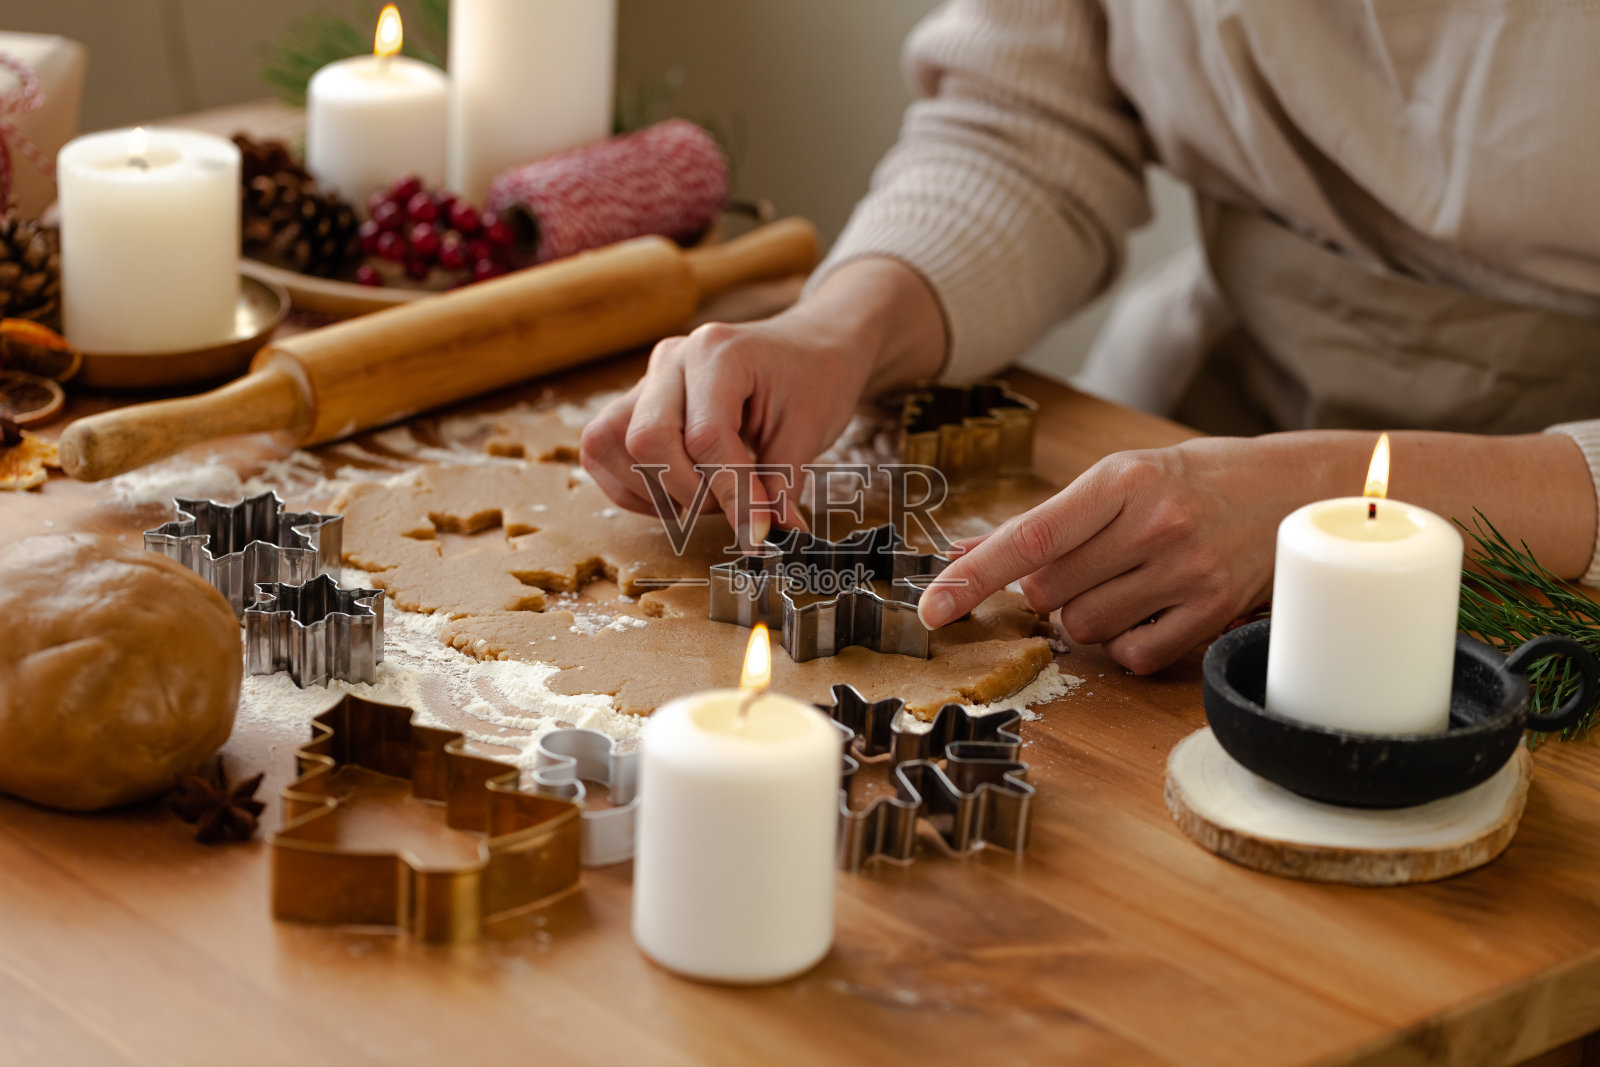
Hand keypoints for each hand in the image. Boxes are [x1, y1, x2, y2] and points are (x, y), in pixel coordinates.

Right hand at [581, 257, 945, 539]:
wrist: (807, 349)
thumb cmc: (812, 380)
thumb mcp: (808, 430)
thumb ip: (781, 484)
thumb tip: (767, 538)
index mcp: (719, 352)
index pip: (706, 435)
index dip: (731, 492)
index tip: (757, 532)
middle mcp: (672, 360)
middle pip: (647, 440)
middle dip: (691, 491)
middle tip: (733, 504)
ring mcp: (647, 378)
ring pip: (611, 443)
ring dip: (657, 489)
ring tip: (707, 493)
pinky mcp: (632, 402)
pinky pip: (604, 451)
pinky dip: (635, 487)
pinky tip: (678, 492)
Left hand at [919, 437, 1314, 673]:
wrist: (1294, 488)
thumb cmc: (1192, 480)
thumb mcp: (1118, 478)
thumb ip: (1043, 519)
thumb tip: (963, 550)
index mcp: (1122, 481)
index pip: (1029, 539)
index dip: (974, 576)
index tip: (932, 606)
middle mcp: (1154, 525)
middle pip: (1048, 591)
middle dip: (1046, 588)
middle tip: (1086, 563)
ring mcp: (1186, 572)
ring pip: (1083, 626)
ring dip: (1083, 615)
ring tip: (1122, 581)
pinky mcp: (1212, 613)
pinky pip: (1131, 655)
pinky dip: (1124, 643)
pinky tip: (1146, 610)